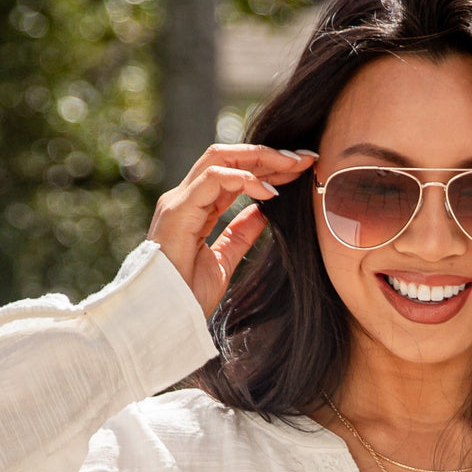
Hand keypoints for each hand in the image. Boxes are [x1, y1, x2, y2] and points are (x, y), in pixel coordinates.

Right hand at [147, 143, 316, 315]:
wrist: (165, 316)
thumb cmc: (188, 295)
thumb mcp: (224, 260)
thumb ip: (240, 234)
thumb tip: (263, 212)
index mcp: (196, 208)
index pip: (234, 174)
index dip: (267, 167)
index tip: (302, 168)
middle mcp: (186, 198)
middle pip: (229, 158)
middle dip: (269, 155)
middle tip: (306, 159)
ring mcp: (179, 201)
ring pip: (220, 158)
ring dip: (260, 158)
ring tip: (293, 167)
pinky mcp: (178, 209)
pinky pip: (213, 178)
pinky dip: (243, 179)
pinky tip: (269, 191)